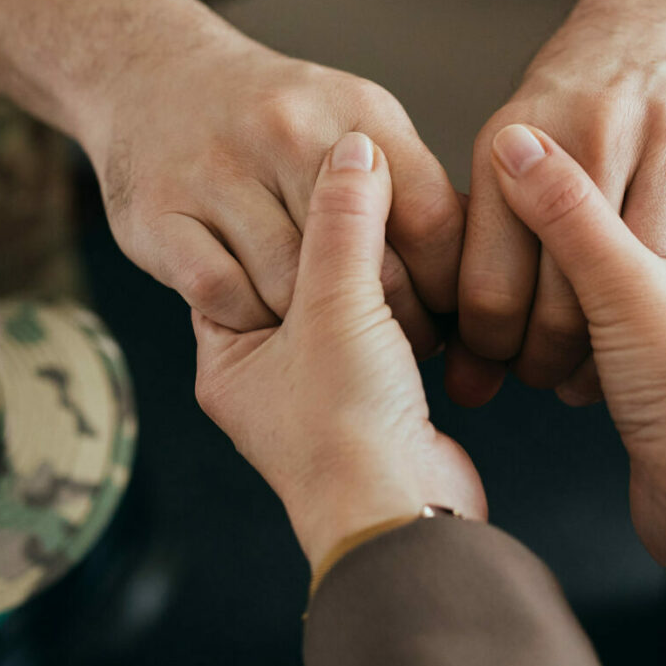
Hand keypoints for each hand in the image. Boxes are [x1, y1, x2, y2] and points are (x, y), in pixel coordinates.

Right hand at [84, 25, 464, 356]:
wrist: (149, 74)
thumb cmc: (270, 116)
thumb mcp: (352, 120)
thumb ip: (407, 184)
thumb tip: (476, 261)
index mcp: (358, 113)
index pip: (432, 222)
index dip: (447, 286)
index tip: (449, 318)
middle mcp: (289, 133)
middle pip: (367, 268)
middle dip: (391, 321)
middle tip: (395, 342)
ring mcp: (219, 172)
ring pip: (292, 291)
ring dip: (313, 328)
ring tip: (327, 334)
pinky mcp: (161, 215)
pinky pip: (223, 296)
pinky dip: (247, 316)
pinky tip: (260, 314)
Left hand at [192, 132, 486, 568]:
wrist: (403, 518)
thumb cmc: (347, 430)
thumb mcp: (337, 306)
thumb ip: (344, 222)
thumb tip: (354, 147)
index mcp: (230, 356)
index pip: (238, 258)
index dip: (275, 208)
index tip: (310, 161)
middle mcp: (270, 375)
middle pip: (299, 276)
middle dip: (339, 237)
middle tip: (370, 183)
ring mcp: (327, 392)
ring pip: (351, 304)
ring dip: (384, 273)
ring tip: (409, 232)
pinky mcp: (382, 402)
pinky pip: (391, 334)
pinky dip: (413, 309)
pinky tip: (435, 281)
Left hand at [455, 5, 665, 404]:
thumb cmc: (576, 114)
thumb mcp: (507, 152)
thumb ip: (484, 251)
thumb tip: (463, 382)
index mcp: (517, 137)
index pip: (492, 290)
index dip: (492, 350)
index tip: (497, 368)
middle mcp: (598, 130)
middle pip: (569, 303)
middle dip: (553, 359)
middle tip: (550, 379)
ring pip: (642, 290)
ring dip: (621, 343)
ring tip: (603, 357)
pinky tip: (664, 310)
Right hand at [487, 123, 665, 606]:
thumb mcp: (625, 289)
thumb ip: (568, 214)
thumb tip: (515, 143)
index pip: (656, 180)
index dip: (588, 175)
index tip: (530, 171)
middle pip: (628, 234)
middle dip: (567, 249)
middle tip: (514, 239)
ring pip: (610, 289)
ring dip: (561, 301)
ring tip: (522, 311)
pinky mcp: (662, 379)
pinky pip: (603, 336)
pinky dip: (569, 339)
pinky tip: (538, 347)